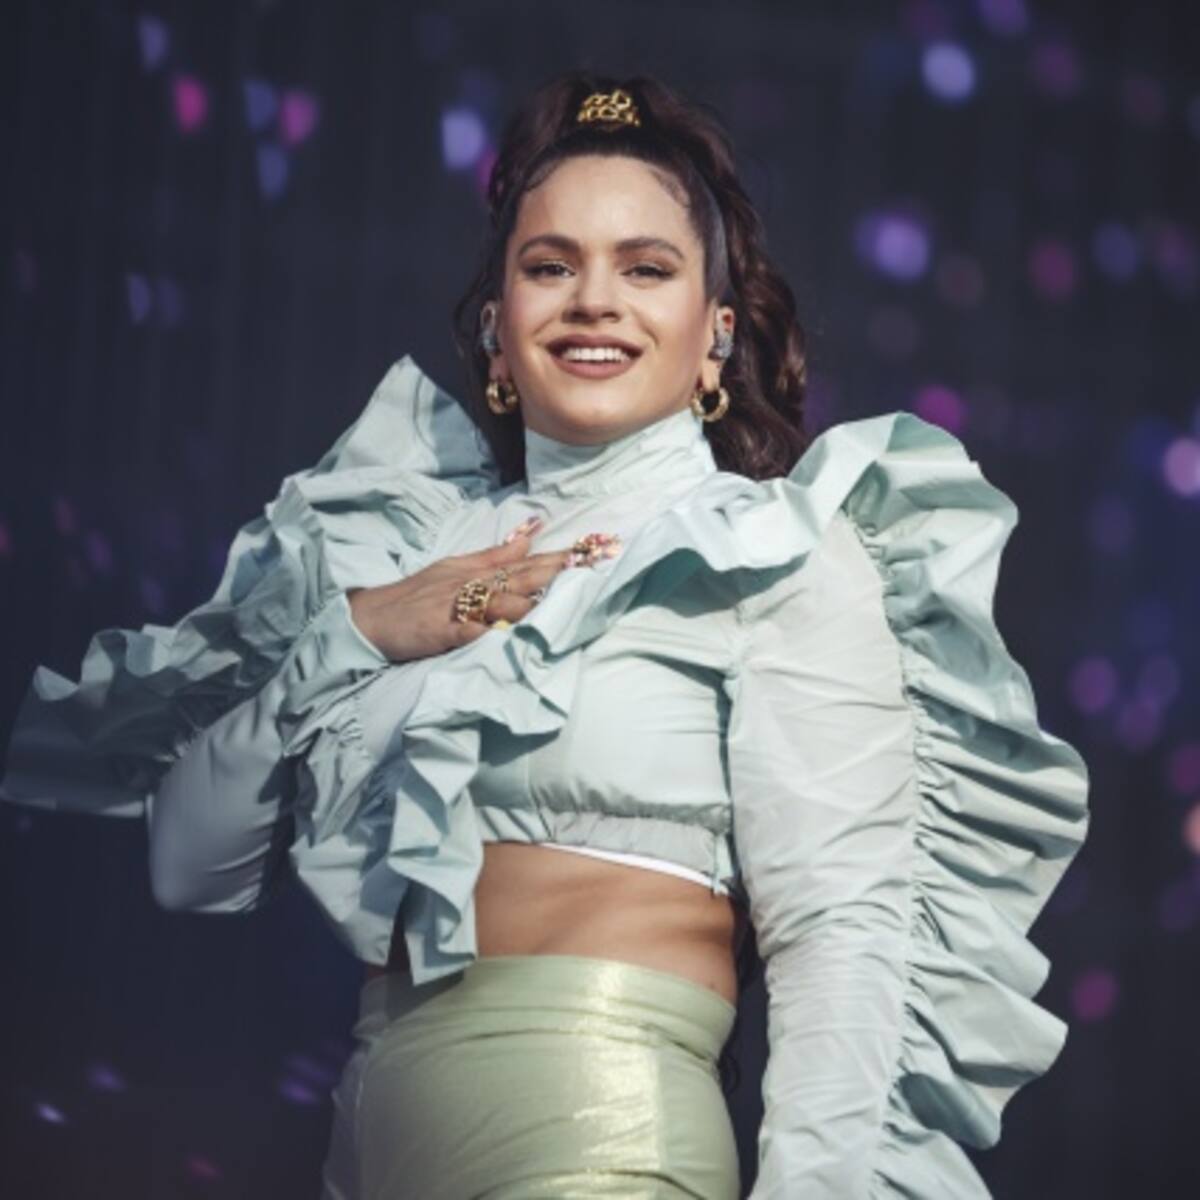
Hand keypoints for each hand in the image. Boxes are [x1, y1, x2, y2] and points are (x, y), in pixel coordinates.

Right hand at [345, 520, 617, 663]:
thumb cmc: (417, 597)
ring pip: (498, 600)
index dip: (560, 555)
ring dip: (530, 599)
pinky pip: (468, 630)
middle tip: (593, 562)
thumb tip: (532, 534)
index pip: (526, 561)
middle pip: (521, 575)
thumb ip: (495, 555)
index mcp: (477, 570)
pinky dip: (488, 632)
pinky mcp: (440, 630)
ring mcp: (456, 606)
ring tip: (560, 597)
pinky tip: (507, 634)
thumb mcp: (456, 568)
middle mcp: (471, 584)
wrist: (371, 617)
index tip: (595, 548)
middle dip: (558, 569)